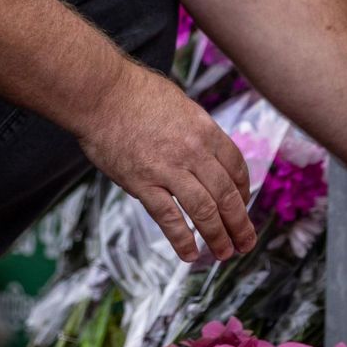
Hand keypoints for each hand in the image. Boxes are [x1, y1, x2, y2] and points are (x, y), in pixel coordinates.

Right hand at [76, 64, 258, 262]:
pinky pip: (169, 217)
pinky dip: (182, 239)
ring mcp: (168, 169)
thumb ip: (196, 129)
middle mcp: (193, 151)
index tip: (244, 205)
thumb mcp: (180, 103)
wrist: (101, 92)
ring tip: (224, 253)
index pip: (236, 167)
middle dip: (240, 223)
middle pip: (226, 194)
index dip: (244, 191)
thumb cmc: (135, 92)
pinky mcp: (142, 183)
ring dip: (218, 236)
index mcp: (205, 130)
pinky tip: (190, 254)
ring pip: (204, 210)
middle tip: (246, 242)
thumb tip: (205, 147)